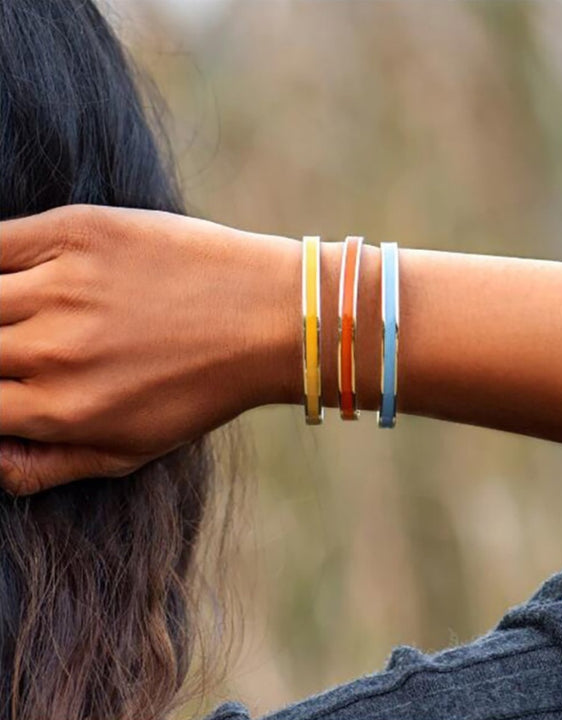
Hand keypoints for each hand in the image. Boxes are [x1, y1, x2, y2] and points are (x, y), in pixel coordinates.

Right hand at [0, 204, 299, 494]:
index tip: (9, 379)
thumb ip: (50, 466)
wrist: (269, 317)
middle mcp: (54, 352)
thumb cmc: (205, 386)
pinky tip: (10, 273)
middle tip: (20, 348)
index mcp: (64, 411)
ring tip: (19, 316)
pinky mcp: (81, 233)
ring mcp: (65, 288)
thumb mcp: (134, 449)